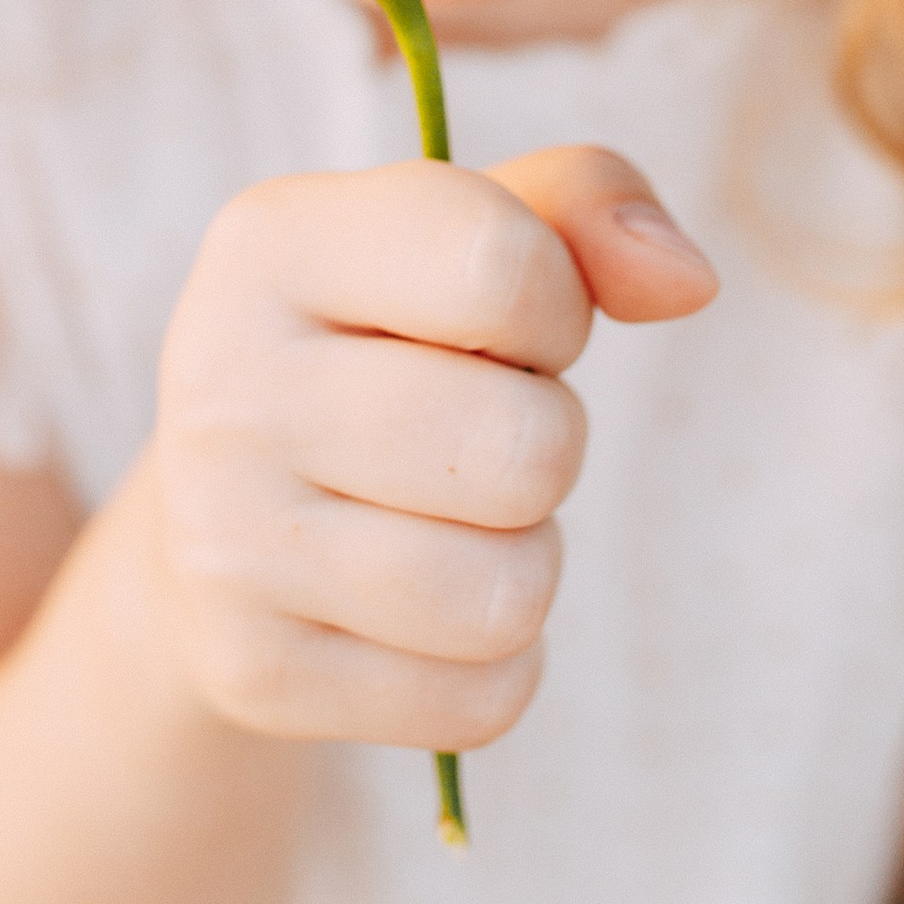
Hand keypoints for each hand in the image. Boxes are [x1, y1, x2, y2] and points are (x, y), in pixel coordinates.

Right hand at [149, 144, 714, 756]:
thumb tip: (688, 282)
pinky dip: (489, 664)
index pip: (501, 265)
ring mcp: (224, 542)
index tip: (505, 324)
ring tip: (450, 520)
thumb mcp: (459, 239)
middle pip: (528, 450)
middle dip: (546, 443)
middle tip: (472, 433)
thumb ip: (585, 206)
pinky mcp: (253, 675)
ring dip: (523, 560)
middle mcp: (221, 386)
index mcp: (269, 243)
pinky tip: (417, 611)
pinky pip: (484, 697)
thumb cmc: (379, 349)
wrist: (214, 522)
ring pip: (511, 592)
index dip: (557, 305)